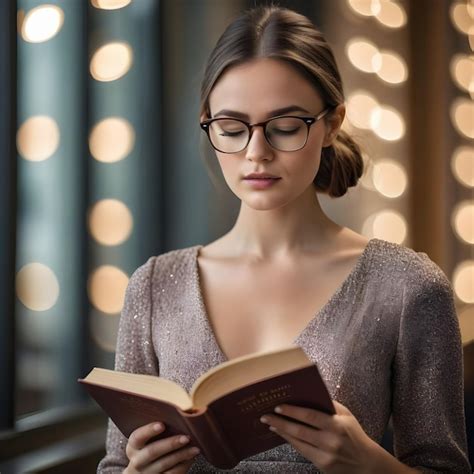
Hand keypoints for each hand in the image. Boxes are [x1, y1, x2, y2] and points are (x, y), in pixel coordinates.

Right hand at [124, 421, 199, 472]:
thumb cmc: (149, 448)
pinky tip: (191, 458)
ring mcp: (147, 473)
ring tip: (195, 448)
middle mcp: (137, 461)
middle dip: (171, 444)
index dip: (149, 430)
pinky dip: (183, 465)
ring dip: (182, 455)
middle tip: (186, 437)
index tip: (161, 425)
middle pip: (152, 452)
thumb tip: (180, 414)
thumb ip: (157, 429)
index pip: (137, 437)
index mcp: (133, 447)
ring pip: (164, 464)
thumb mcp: (147, 440)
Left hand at [259, 400, 379, 473]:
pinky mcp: (322, 465)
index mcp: (337, 425)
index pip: (310, 416)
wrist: (366, 464)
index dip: (293, 411)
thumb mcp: (346, 416)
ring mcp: (326, 455)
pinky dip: (290, 442)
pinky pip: (302, 451)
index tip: (278, 406)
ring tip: (270, 423)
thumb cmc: (354, 435)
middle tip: (266, 415)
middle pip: (300, 430)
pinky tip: (282, 434)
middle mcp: (331, 441)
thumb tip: (309, 393)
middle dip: (281, 421)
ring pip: (298, 442)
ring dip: (282, 432)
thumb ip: (329, 405)